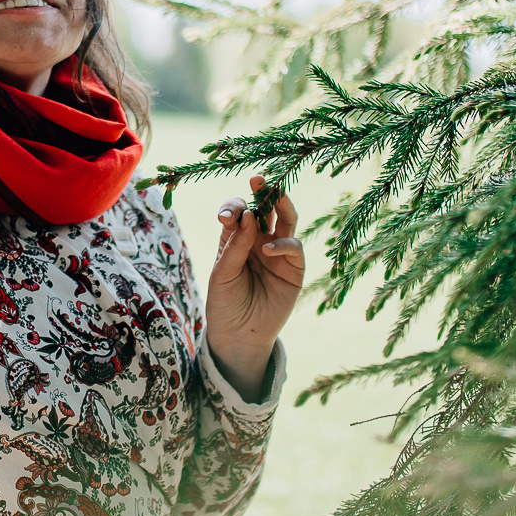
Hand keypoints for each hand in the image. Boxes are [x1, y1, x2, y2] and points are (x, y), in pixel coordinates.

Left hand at [204, 175, 304, 397]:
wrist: (238, 334)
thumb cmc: (224, 302)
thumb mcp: (222, 273)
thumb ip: (235, 246)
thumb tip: (251, 215)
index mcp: (237, 238)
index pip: (239, 213)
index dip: (235, 207)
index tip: (226, 216)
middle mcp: (259, 240)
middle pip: (266, 209)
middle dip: (263, 193)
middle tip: (258, 180)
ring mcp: (278, 253)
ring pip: (286, 220)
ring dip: (283, 204)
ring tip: (275, 195)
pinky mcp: (294, 269)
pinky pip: (294, 247)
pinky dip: (284, 244)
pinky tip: (269, 248)